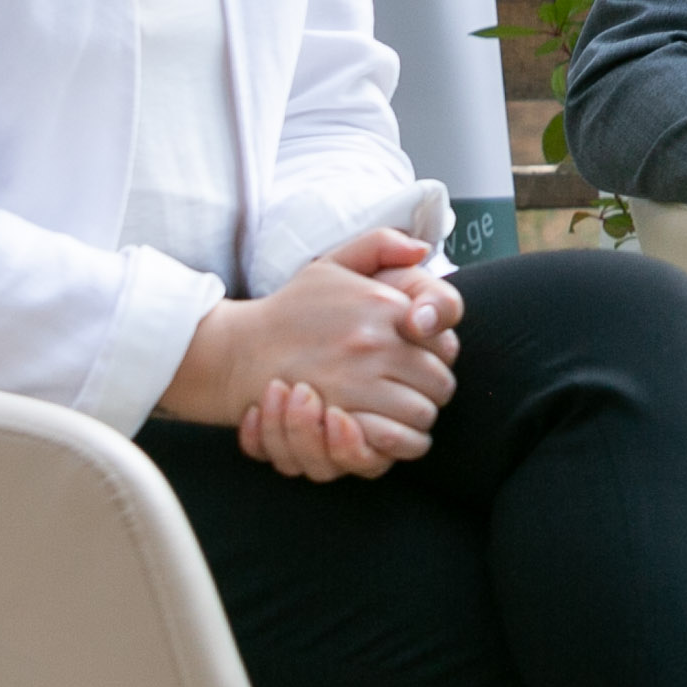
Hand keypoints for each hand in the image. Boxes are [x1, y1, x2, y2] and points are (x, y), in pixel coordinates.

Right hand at [161, 226, 462, 472]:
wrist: (241, 350)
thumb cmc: (293, 308)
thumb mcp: (333, 263)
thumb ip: (380, 244)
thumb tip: (421, 249)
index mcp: (383, 304)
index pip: (446, 341)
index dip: (440, 354)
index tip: (422, 357)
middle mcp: (375, 343)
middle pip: (440, 383)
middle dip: (431, 390)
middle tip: (410, 390)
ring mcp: (357, 382)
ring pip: (421, 415)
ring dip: (414, 418)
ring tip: (396, 411)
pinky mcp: (337, 417)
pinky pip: (391, 440)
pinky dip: (394, 442)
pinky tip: (381, 431)